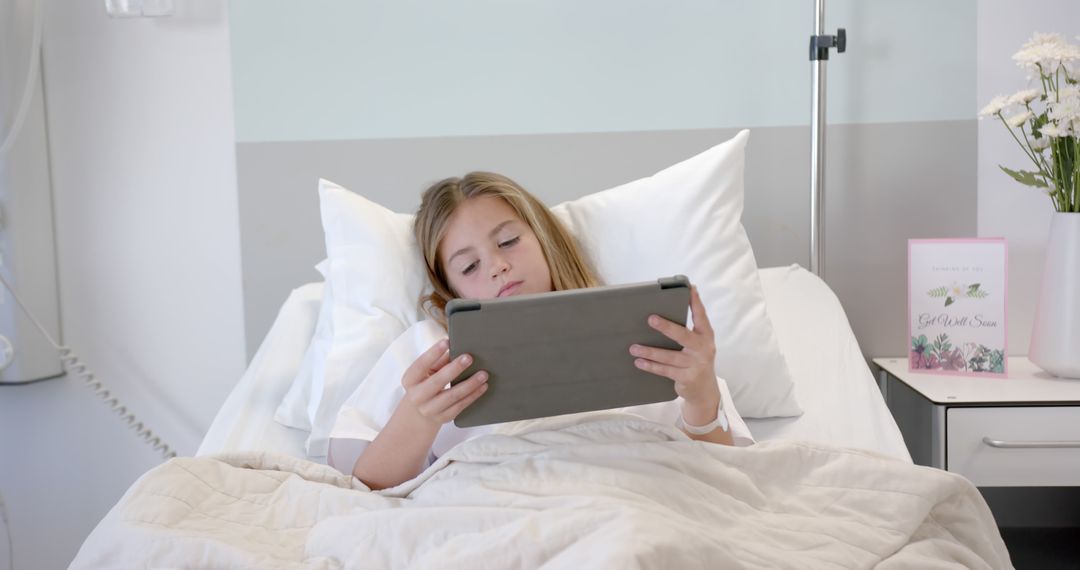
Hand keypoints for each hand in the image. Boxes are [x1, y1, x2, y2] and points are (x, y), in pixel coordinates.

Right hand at [400, 339, 488, 426]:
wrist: (419, 413)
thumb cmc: (425, 384)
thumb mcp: (426, 372)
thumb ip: (439, 361)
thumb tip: (457, 348)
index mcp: (410, 380)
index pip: (420, 365)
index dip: (433, 353)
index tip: (447, 341)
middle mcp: (417, 396)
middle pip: (437, 382)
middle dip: (454, 369)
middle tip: (469, 358)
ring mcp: (430, 409)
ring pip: (452, 396)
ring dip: (470, 384)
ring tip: (483, 374)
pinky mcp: (443, 418)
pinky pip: (460, 406)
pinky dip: (473, 395)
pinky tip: (483, 386)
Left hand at [629, 285, 719, 410]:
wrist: (705, 390)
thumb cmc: (696, 360)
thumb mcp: (697, 344)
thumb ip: (687, 330)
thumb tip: (663, 312)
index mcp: (706, 335)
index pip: (701, 316)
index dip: (695, 302)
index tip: (689, 288)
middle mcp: (703, 348)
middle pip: (683, 336)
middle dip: (666, 327)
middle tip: (650, 319)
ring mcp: (696, 364)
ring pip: (669, 356)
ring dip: (650, 352)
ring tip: (633, 347)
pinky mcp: (687, 377)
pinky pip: (665, 370)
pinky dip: (651, 366)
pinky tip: (639, 362)